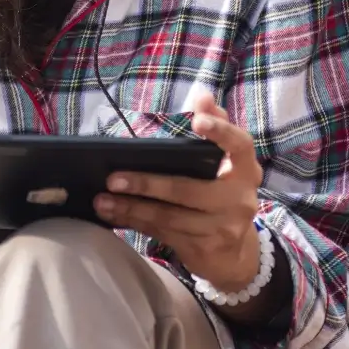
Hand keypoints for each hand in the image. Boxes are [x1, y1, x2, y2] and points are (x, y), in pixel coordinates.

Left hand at [94, 93, 263, 292]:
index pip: (240, 145)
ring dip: (132, 207)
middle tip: (113, 178)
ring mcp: (221, 227)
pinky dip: (135, 222)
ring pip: (168, 216)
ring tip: (103, 199)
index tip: (196, 121)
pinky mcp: (202, 248)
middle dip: (147, 184)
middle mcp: (239, 200)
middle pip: (187, 189)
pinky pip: (162, 232)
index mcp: (245, 171)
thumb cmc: (223, 195)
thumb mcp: (226, 165)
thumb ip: (216, 127)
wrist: (234, 254)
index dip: (220, 132)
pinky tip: (114, 214)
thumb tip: (202, 94)